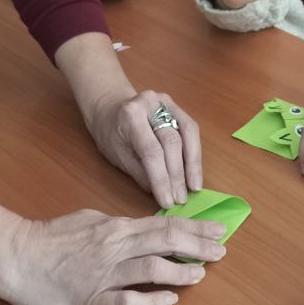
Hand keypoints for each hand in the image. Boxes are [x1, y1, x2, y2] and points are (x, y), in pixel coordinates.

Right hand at [0, 209, 226, 304]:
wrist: (15, 256)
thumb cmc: (50, 238)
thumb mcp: (88, 219)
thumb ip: (116, 225)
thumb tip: (140, 228)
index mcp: (116, 227)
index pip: (164, 225)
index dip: (194, 229)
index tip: (216, 230)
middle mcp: (115, 248)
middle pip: (165, 242)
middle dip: (198, 246)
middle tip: (221, 250)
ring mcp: (105, 275)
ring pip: (153, 269)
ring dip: (181, 271)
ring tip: (201, 274)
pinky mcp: (93, 301)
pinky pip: (129, 301)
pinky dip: (152, 301)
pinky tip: (170, 300)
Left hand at [84, 87, 202, 207]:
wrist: (109, 107)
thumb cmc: (110, 134)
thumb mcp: (117, 156)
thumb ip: (140, 173)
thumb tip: (162, 192)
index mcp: (131, 115)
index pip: (151, 151)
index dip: (161, 178)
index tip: (167, 201)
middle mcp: (151, 103)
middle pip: (172, 142)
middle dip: (178, 175)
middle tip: (180, 199)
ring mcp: (166, 102)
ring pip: (188, 134)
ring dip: (192, 164)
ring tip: (194, 188)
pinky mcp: (177, 106)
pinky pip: (191, 130)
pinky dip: (194, 153)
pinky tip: (194, 172)